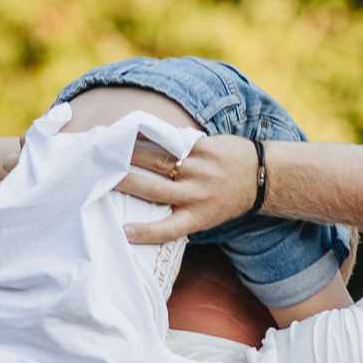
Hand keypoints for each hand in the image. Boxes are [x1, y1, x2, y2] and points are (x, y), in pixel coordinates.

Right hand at [115, 134, 260, 243]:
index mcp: (198, 217)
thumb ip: (179, 214)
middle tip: (102, 176)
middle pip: (155, 189)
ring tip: (110, 149)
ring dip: (133, 154)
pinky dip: (152, 136)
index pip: (168, 229)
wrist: (260, 177)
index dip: (145, 232)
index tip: (123, 231)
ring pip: (160, 161)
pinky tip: (133, 130)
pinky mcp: (205, 148)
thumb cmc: (226, 201)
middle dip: (127, 182)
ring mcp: (201, 169)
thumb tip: (143, 216)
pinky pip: (173, 141)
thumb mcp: (206, 216)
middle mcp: (197, 195)